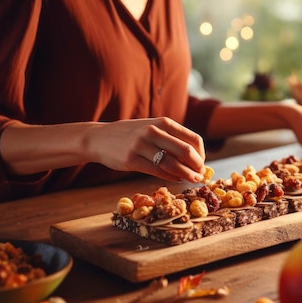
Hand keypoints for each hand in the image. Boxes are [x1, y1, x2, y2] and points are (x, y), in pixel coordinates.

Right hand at [88, 117, 206, 182]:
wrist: (100, 138)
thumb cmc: (131, 134)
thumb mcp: (151, 127)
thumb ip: (170, 138)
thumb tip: (194, 157)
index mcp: (162, 122)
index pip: (192, 139)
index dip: (201, 154)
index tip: (201, 163)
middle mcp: (153, 132)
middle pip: (185, 151)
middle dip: (197, 166)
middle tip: (201, 175)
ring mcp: (141, 146)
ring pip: (172, 164)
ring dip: (186, 174)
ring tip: (193, 180)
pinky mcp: (132, 160)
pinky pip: (157, 171)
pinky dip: (170, 177)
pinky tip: (177, 180)